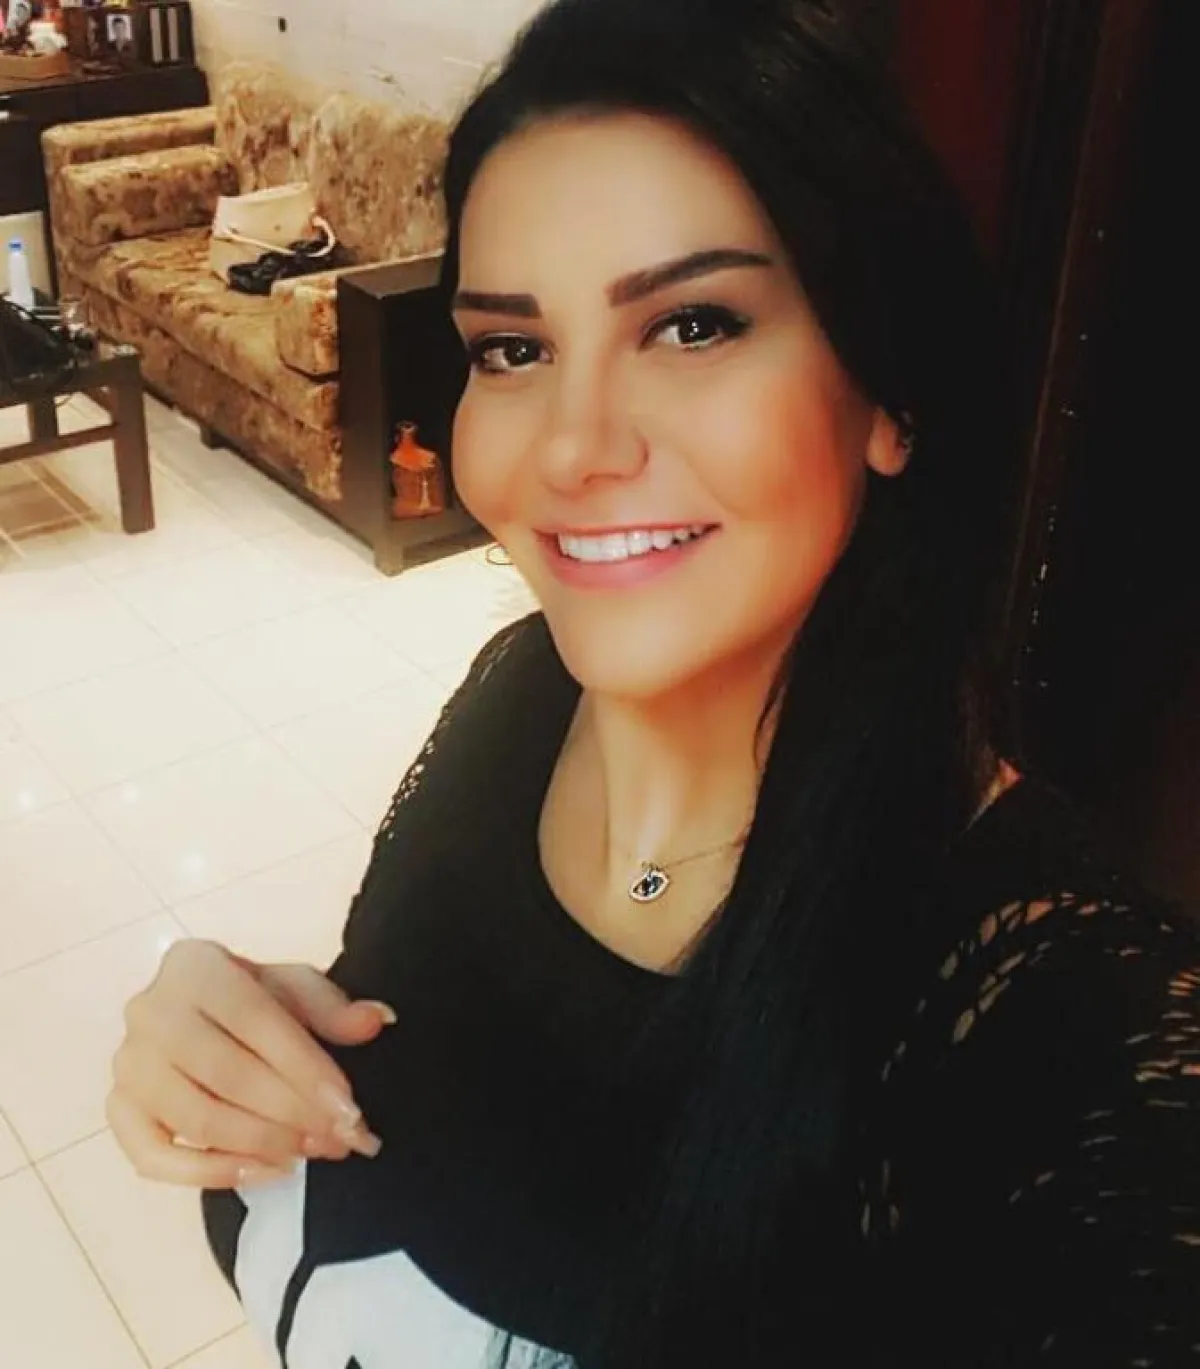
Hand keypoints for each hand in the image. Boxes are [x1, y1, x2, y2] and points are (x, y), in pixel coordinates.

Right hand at [108, 940, 393, 1188]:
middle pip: (228, 1075)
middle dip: (293, 1114)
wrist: (195, 1009)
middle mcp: (150, 1012)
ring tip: (312, 1154)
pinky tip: (264, 1173)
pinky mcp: (118, 1110)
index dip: (307, 1069)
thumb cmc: (250, 997)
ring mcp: (127, 1065)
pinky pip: (154, 1157)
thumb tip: (378, 1020)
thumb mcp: (294, 986)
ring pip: (196, 1118)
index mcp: (195, 967)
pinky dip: (210, 1174)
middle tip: (342, 1141)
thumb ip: (334, 1008)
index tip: (351, 1109)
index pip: (257, 1021)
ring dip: (261, 1144)